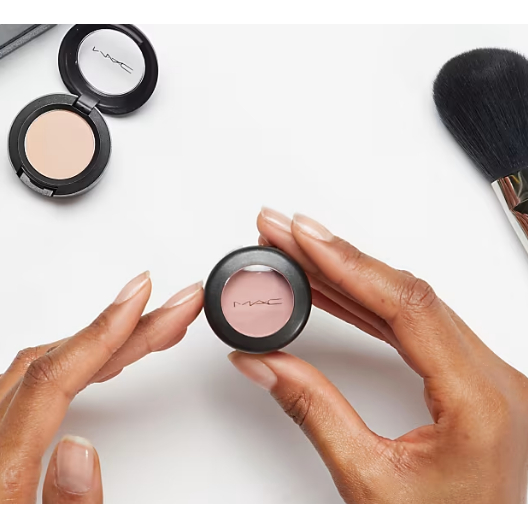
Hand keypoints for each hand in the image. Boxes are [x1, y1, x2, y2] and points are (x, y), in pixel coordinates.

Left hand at [0, 273, 202, 503]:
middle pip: (57, 362)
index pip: (52, 378)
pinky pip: (41, 384)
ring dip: (108, 342)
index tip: (142, 298)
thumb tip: (81, 449)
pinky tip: (111, 361)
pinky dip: (84, 362)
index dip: (104, 330)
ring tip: (154, 329)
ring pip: (48, 366)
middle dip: (126, 328)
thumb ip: (66, 512)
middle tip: (173, 308)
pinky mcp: (0, 437)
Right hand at [229, 208, 527, 503]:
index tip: (304, 238)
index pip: (407, 306)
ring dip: (346, 275)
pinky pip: (409, 326)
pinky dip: (363, 303)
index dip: (348, 264)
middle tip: (288, 234)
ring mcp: (481, 377)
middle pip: (404, 292)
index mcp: (480, 402)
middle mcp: (492, 380)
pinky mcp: (464, 380)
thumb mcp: (368, 480)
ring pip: (405, 303)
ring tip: (297, 253)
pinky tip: (328, 288)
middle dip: (336, 259)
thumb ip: (312, 410)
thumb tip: (263, 361)